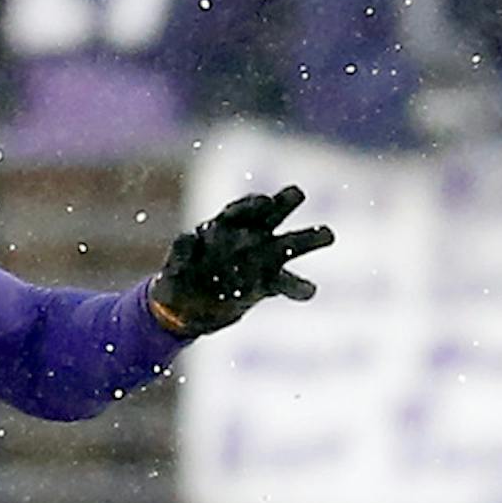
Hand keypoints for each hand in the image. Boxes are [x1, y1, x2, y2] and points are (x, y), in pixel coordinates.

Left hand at [149, 186, 334, 336]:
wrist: (187, 311)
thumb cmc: (179, 282)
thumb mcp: (173, 270)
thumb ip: (182, 254)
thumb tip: (190, 238)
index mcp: (222, 227)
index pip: (241, 210)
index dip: (252, 206)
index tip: (264, 202)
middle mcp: (247, 238)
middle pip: (270, 215)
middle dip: (283, 202)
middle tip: (297, 192)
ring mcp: (260, 261)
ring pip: (288, 245)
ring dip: (308, 238)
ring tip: (328, 233)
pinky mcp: (266, 285)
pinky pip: (285, 284)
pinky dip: (298, 287)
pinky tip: (310, 291)